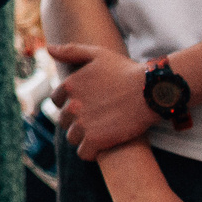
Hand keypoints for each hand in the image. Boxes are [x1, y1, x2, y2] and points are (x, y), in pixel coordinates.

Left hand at [48, 43, 154, 157]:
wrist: (152, 91)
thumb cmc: (127, 71)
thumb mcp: (98, 54)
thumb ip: (71, 51)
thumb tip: (49, 49)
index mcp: (70, 85)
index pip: (57, 101)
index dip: (69, 104)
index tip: (84, 107)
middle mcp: (72, 105)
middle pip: (64, 121)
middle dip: (77, 121)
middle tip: (95, 121)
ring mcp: (83, 123)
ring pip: (72, 137)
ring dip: (83, 138)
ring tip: (99, 134)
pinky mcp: (96, 139)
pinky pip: (84, 152)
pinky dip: (91, 152)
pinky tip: (101, 148)